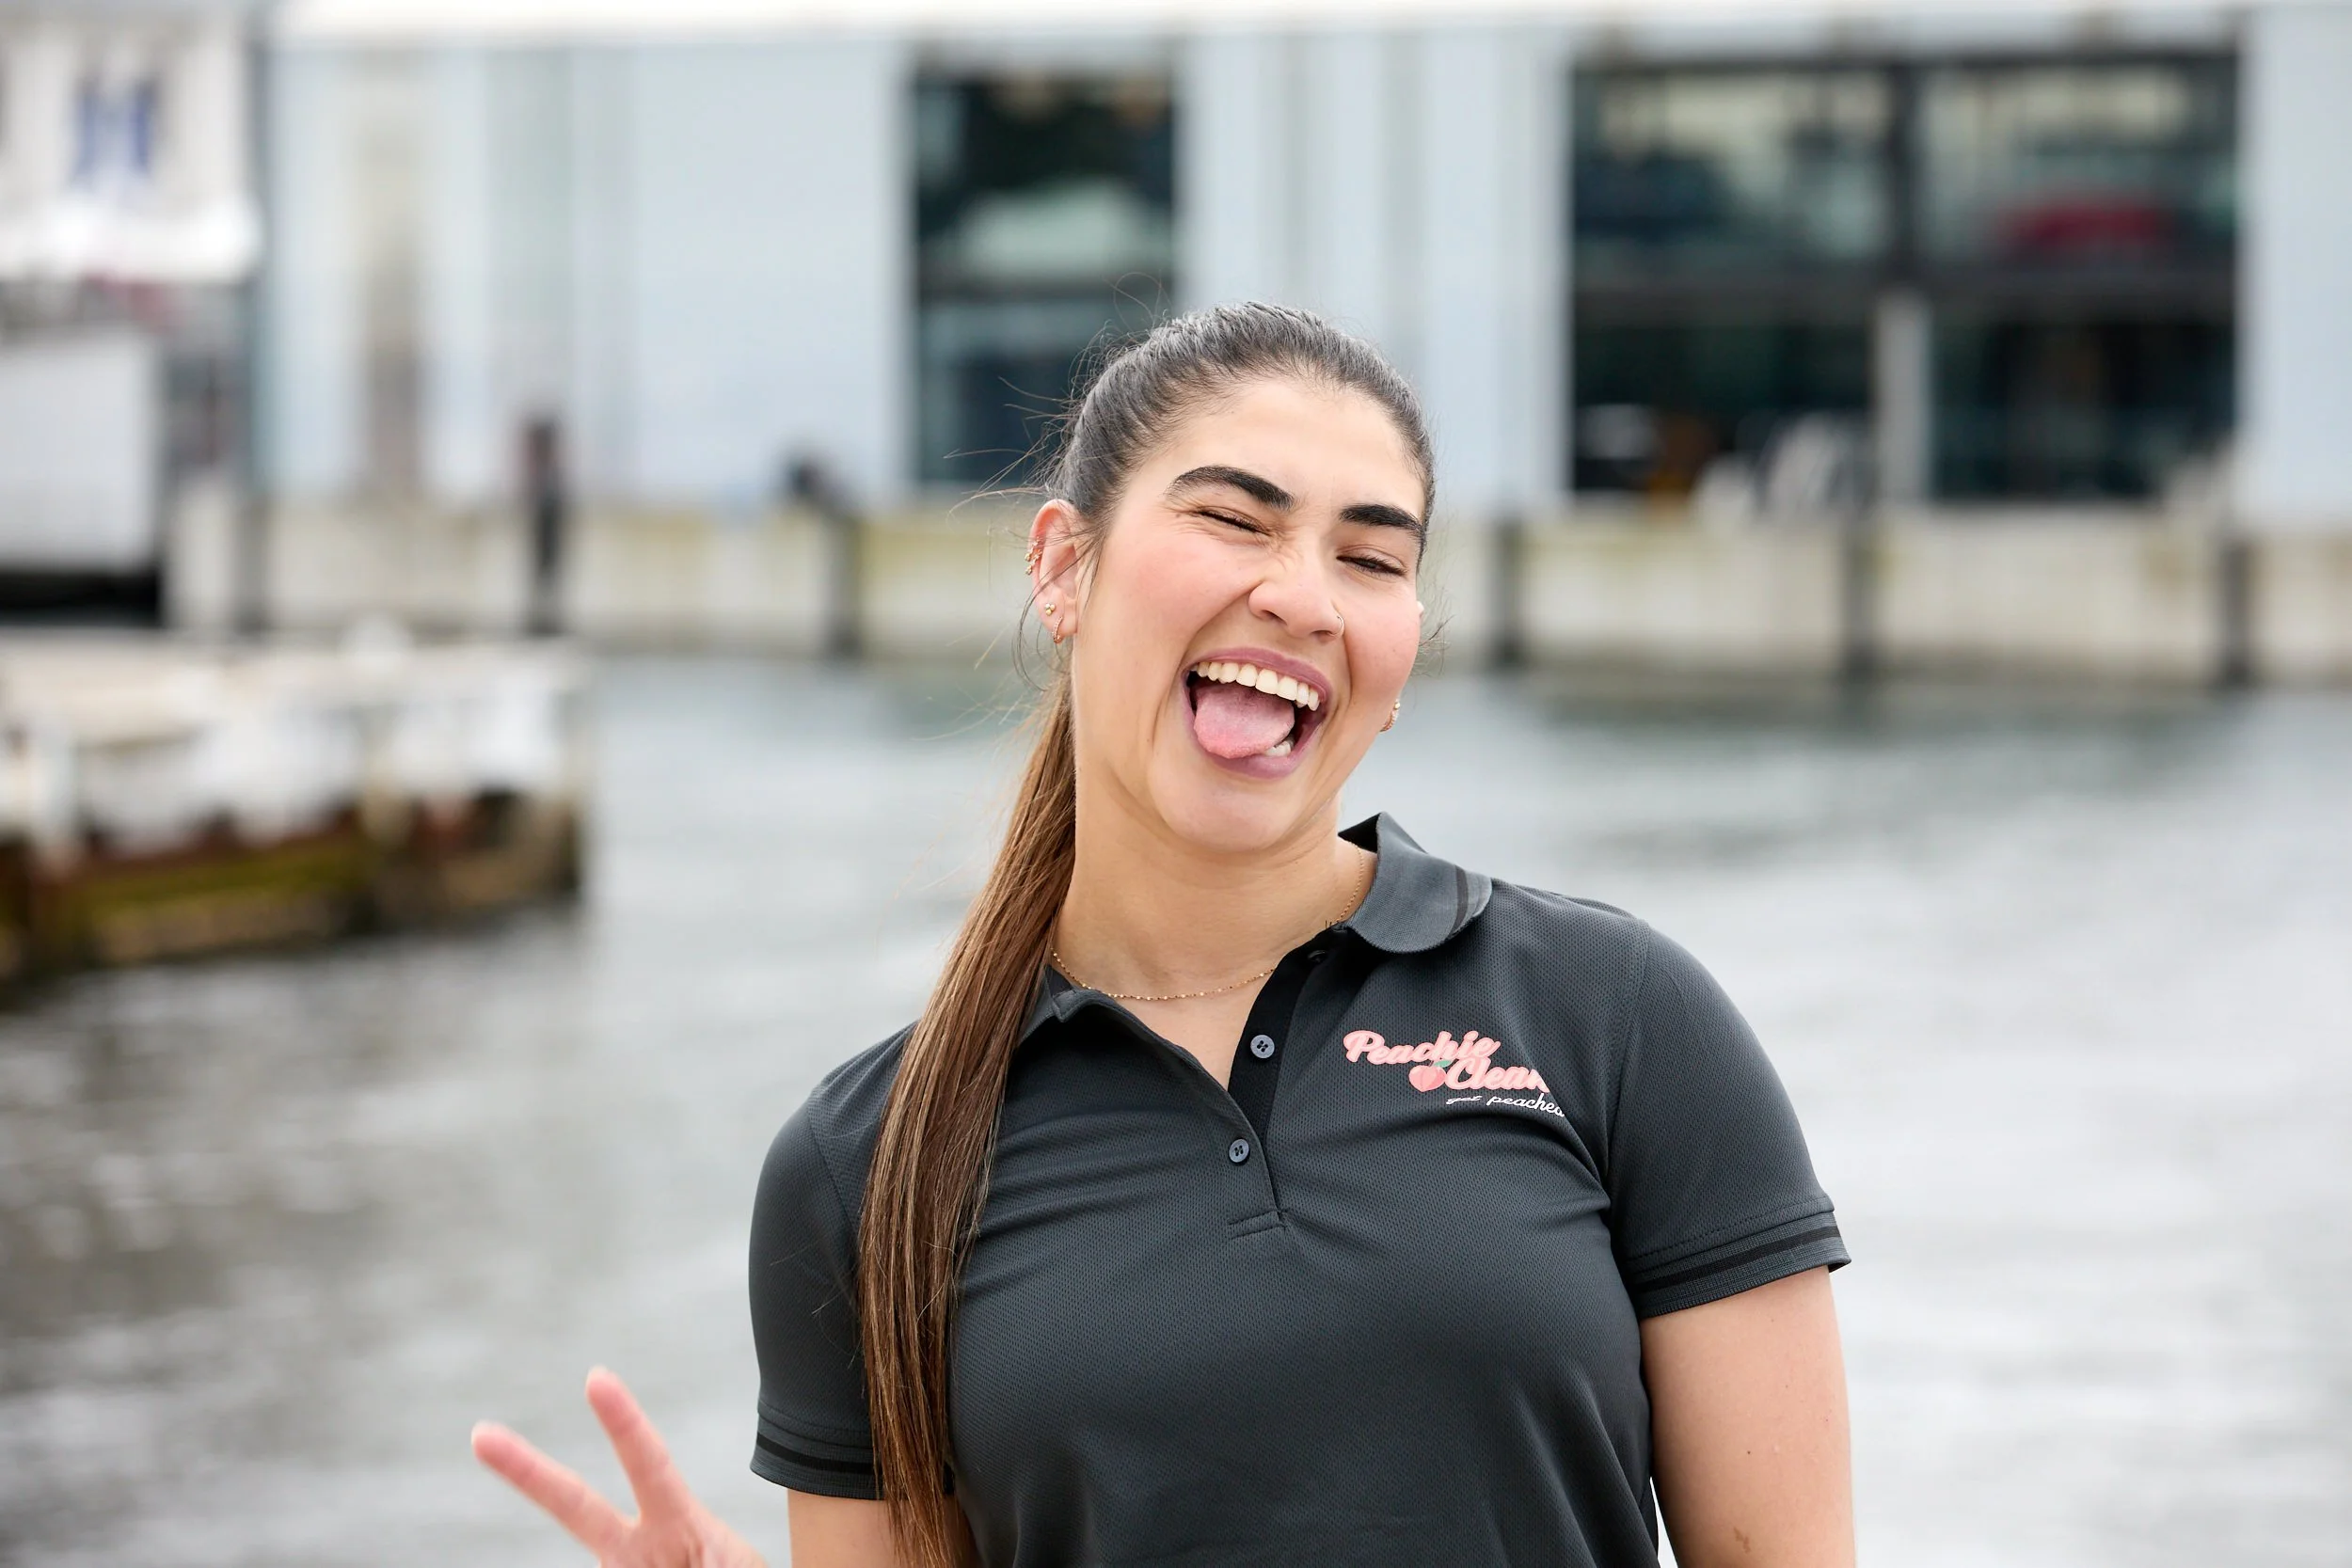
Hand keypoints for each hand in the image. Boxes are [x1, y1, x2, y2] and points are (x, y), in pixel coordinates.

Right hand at [473, 1367, 765, 1567]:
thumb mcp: (734, 1567)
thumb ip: (703, 1557)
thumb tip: (634, 1559)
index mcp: (679, 1522)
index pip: (649, 1463)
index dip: (624, 1422)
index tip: (596, 1378)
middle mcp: (638, 1547)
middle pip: (575, 1505)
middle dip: (528, 1471)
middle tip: (481, 1434)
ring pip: (601, 1563)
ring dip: (635, 1564)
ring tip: (683, 1563)